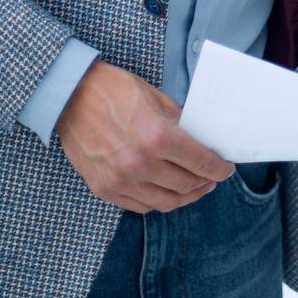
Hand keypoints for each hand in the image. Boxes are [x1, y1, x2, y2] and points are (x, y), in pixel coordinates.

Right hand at [56, 60, 234, 212]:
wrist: (71, 96)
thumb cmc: (116, 91)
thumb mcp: (158, 100)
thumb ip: (181, 125)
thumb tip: (202, 142)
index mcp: (157, 137)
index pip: (200, 163)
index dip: (219, 169)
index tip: (226, 169)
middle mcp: (139, 163)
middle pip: (186, 185)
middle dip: (206, 182)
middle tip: (213, 177)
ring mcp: (119, 180)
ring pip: (164, 202)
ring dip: (185, 198)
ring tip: (195, 189)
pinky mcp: (103, 188)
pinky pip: (139, 206)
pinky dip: (158, 201)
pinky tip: (166, 191)